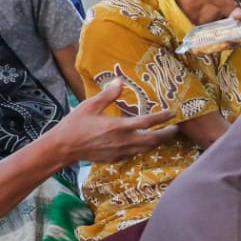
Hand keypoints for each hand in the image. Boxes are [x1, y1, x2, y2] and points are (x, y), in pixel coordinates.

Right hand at [48, 79, 177, 163]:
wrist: (64, 147)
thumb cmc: (75, 124)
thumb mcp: (90, 105)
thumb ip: (108, 95)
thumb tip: (120, 81)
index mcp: (118, 126)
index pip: (147, 122)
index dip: (162, 117)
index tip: (172, 112)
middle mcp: (123, 141)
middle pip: (153, 140)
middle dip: (167, 134)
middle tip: (176, 128)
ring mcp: (121, 152)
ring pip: (146, 149)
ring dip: (158, 142)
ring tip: (166, 135)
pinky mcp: (117, 159)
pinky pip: (136, 153)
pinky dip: (145, 148)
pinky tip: (147, 142)